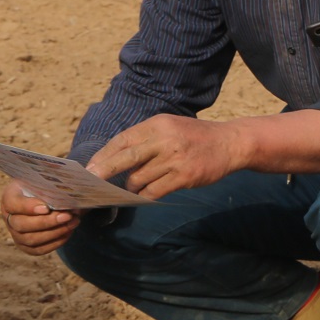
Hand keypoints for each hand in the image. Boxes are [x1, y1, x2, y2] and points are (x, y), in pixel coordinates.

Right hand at [1, 178, 79, 255]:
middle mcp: (9, 216)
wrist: (52, 196)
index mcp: (11, 195)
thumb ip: (62, 172)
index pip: (13, 203)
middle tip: (67, 215)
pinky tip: (68, 232)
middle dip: (46, 222)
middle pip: (21, 225)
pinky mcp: (26, 245)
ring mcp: (16, 233)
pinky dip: (55, 242)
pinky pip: (38, 250)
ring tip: (73, 222)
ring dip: (54, 233)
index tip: (46, 207)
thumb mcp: (52, 173)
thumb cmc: (50, 182)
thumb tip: (90, 171)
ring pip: (30, 239)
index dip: (28, 207)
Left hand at [85, 114, 250, 201]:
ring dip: (132, 186)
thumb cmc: (195, 137)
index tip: (89, 168)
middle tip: (90, 183)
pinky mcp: (185, 176)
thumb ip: (145, 140)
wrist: (231, 143)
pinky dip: (145, 195)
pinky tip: (145, 194)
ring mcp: (176, 159)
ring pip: (139, 178)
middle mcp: (166, 139)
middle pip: (126, 158)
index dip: (104, 156)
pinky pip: (154, 191)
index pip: (123, 140)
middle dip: (104, 172)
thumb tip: (112, 159)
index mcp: (159, 124)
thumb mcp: (170, 128)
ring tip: (135, 186)